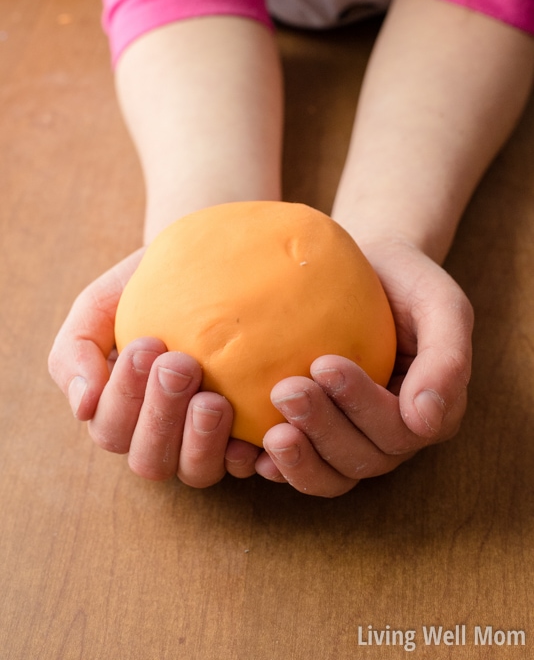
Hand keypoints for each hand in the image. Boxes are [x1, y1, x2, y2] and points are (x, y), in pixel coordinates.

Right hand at [48, 251, 260, 485]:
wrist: (214, 264)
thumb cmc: (148, 287)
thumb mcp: (102, 306)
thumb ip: (76, 350)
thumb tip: (82, 407)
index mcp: (121, 413)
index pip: (112, 428)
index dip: (125, 396)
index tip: (146, 344)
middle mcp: (161, 436)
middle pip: (150, 459)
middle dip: (162, 415)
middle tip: (182, 365)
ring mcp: (206, 443)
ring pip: (196, 472)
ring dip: (201, 441)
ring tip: (214, 400)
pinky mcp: (250, 440)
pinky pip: (250, 466)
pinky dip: (250, 456)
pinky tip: (256, 433)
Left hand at [255, 239, 473, 496]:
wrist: (365, 266)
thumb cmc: (404, 280)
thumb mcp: (439, 304)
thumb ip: (447, 358)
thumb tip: (426, 420)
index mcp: (428, 412)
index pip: (399, 428)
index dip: (361, 405)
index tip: (324, 363)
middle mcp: (391, 436)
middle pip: (362, 458)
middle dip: (323, 429)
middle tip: (286, 390)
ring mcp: (351, 440)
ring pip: (331, 475)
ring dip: (300, 461)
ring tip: (271, 434)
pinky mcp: (314, 437)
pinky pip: (296, 469)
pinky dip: (273, 468)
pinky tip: (248, 455)